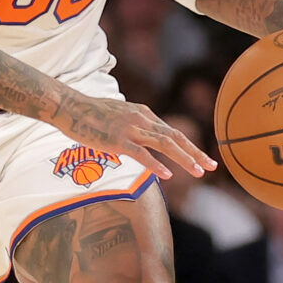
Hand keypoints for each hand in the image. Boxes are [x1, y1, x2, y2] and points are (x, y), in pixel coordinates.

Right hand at [54, 91, 214, 180]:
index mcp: (144, 114)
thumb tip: (140, 141)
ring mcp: (130, 129)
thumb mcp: (119, 115)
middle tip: (213, 167)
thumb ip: (133, 126)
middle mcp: (141, 120)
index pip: (172, 132)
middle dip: (196, 153)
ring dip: (184, 159)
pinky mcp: (117, 140)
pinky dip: (155, 165)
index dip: (190, 147)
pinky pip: (141, 154)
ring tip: (199, 172)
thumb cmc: (90, 114)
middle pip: (175, 137)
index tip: (204, 159)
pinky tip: (167, 175)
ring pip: (164, 145)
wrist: (70, 107)